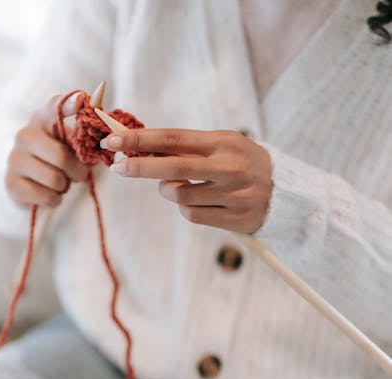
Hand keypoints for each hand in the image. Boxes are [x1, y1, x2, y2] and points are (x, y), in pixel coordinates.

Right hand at [6, 93, 88, 208]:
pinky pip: (47, 196)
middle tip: (78, 174)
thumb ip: (84, 133)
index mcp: (43, 119)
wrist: (27, 182)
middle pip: (61, 157)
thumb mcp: (70, 143)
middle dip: (77, 172)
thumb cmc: (56, 159)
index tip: (81, 100)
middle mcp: (25, 135)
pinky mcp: (11, 183)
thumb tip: (103, 120)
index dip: (69, 104)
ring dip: (65, 186)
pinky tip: (49, 192)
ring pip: (55, 180)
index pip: (55, 108)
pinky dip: (55, 199)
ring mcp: (15, 159)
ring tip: (60, 182)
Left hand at [101, 128, 272, 233]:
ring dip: (169, 192)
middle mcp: (229, 167)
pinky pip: (192, 215)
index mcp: (222, 142)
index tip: (114, 140)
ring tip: (180, 187)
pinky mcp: (235, 218)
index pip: (173, 139)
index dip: (140, 140)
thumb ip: (185, 148)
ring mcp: (233, 194)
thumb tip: (138, 148)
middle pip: (173, 168)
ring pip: (179, 196)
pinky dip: (186, 209)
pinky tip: (199, 201)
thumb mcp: (220, 146)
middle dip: (140, 166)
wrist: (285, 192)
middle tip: (118, 166)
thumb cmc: (241, 163)